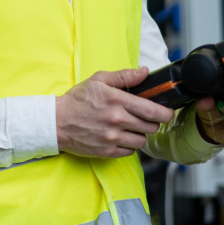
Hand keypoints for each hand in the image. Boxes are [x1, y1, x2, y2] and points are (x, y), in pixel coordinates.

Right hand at [56, 66, 174, 157]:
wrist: (56, 122)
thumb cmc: (77, 100)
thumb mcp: (98, 80)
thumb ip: (124, 76)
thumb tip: (145, 72)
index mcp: (117, 101)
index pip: (153, 110)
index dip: (166, 112)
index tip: (167, 111)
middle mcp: (116, 120)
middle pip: (151, 127)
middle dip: (151, 122)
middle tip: (143, 117)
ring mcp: (112, 138)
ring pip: (142, 141)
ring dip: (140, 134)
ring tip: (129, 127)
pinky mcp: (107, 151)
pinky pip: (130, 151)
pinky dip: (128, 145)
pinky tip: (119, 136)